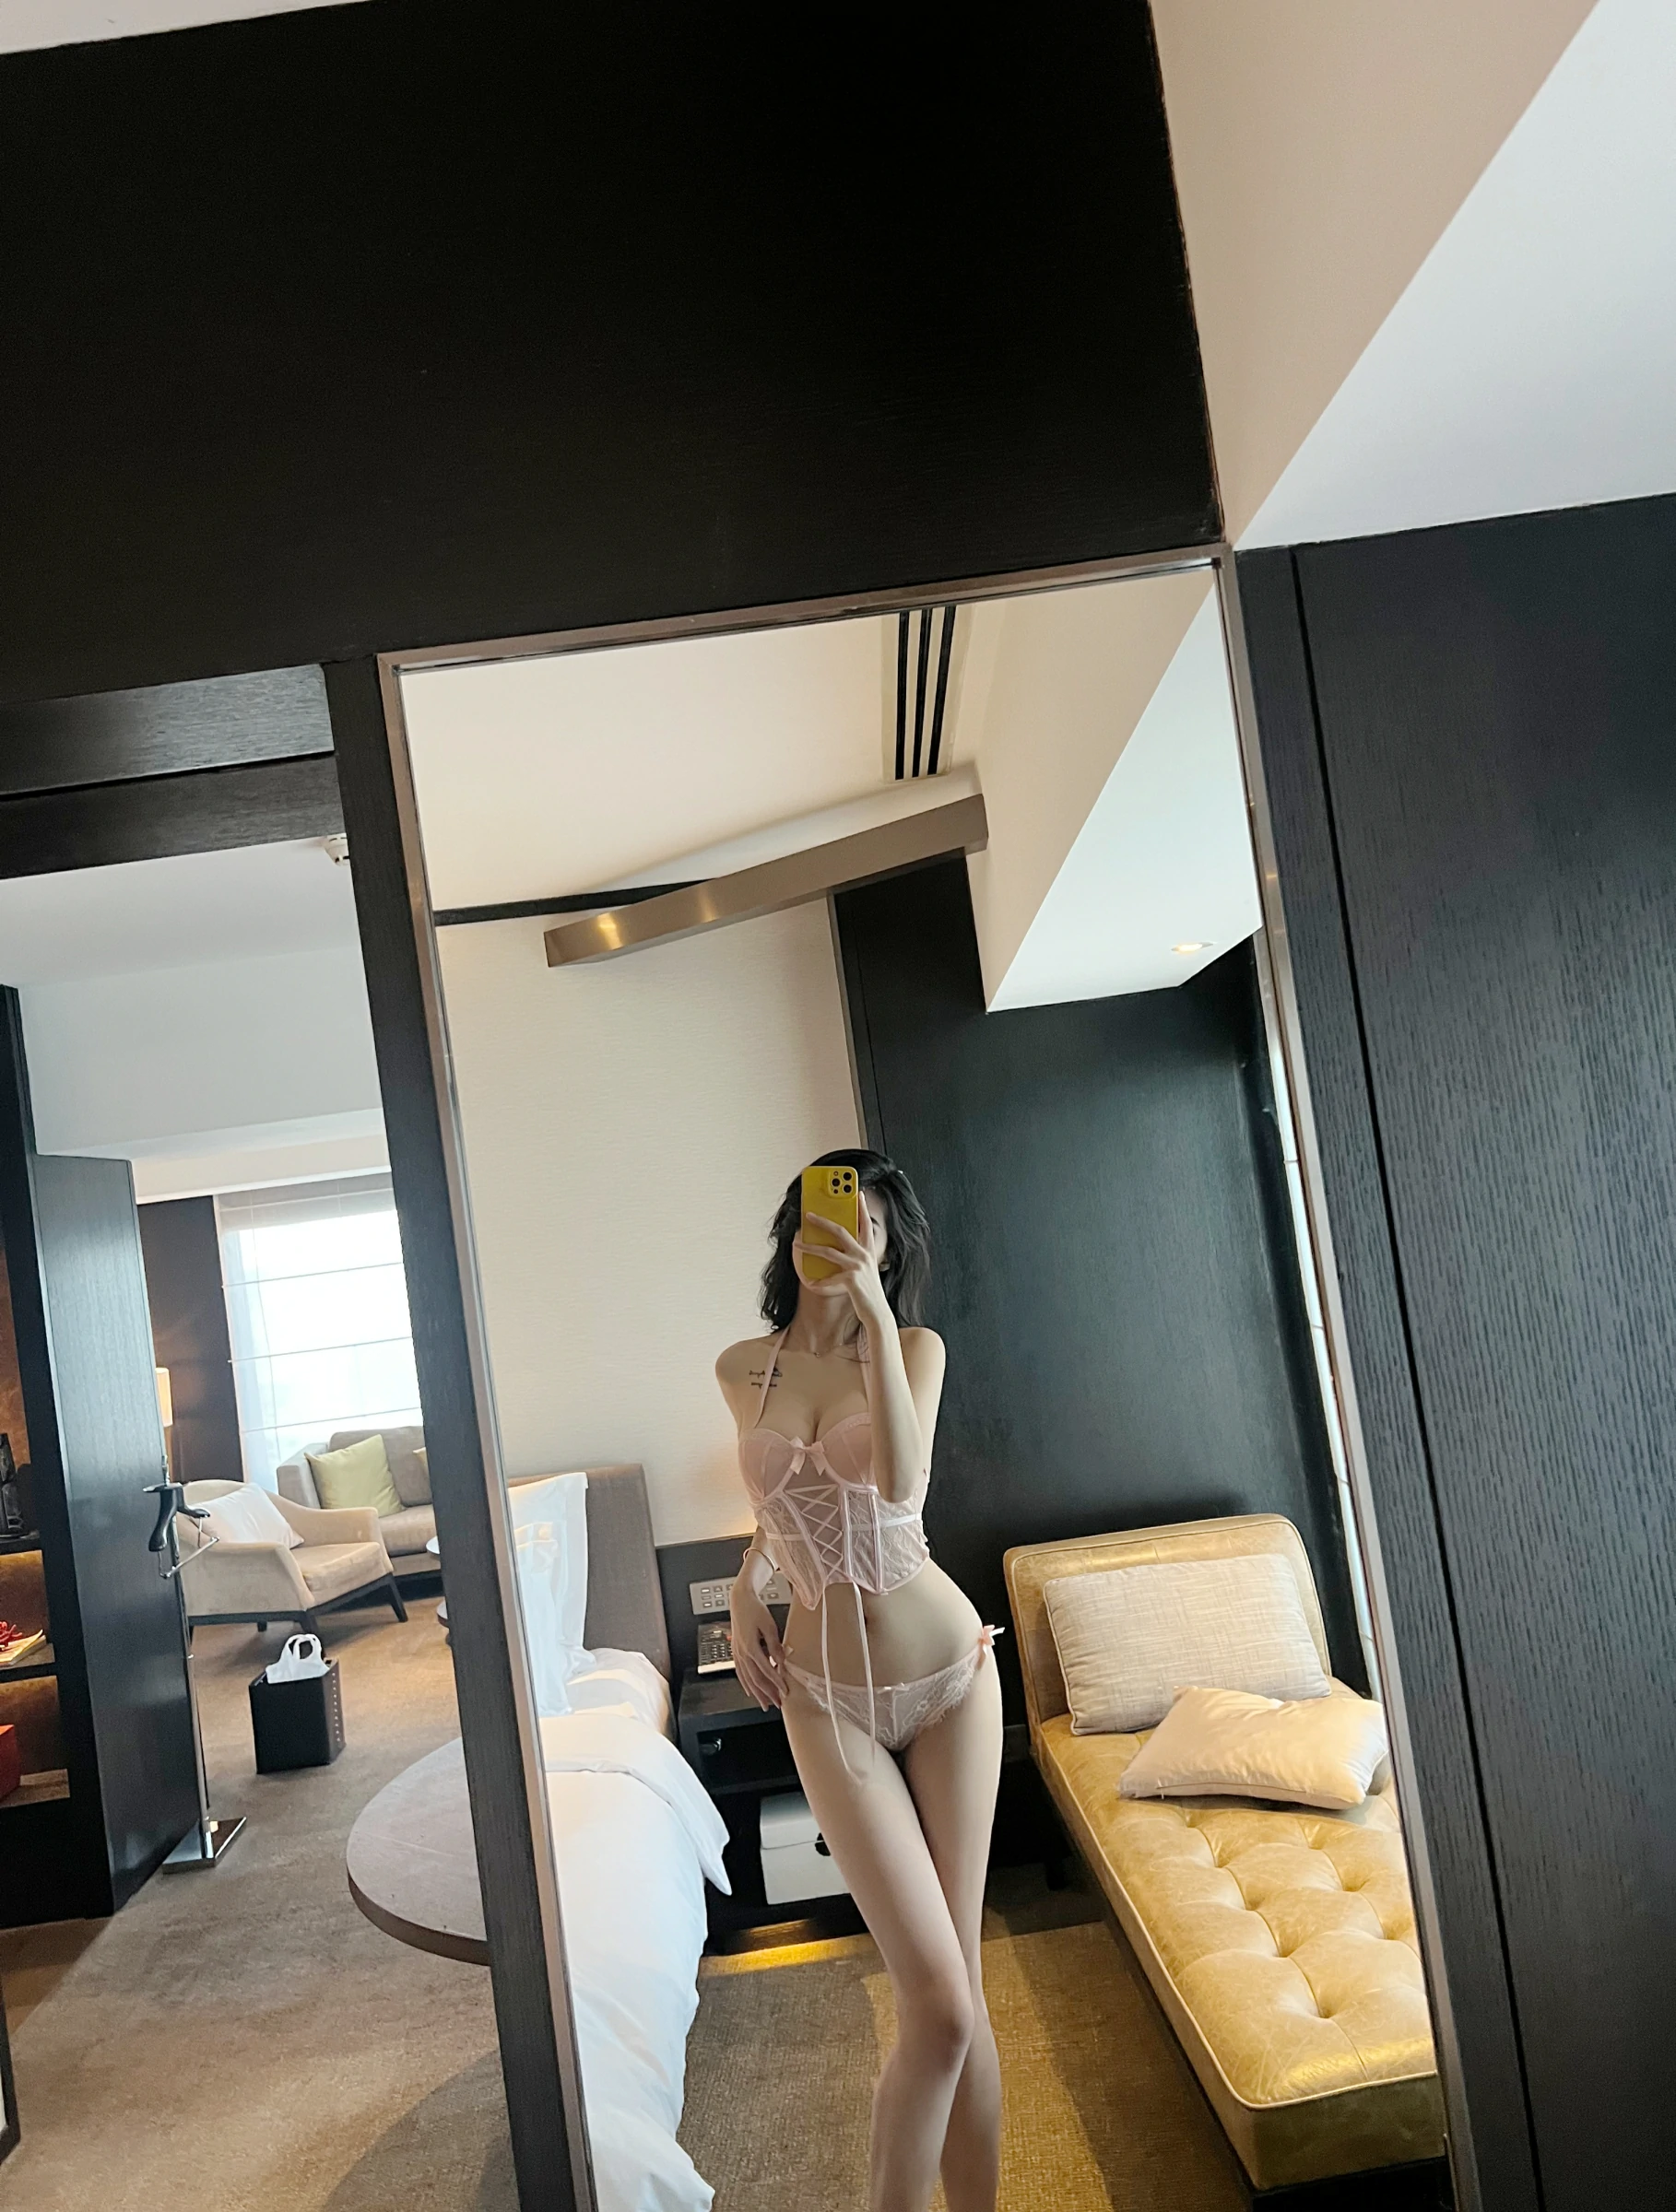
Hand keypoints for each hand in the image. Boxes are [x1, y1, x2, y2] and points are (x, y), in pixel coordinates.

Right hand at [731, 1567, 784, 1709]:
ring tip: (765, 1703)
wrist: (740, 1599)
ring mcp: (737, 1653)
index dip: (776, 1682)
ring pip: (747, 1678)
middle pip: (755, 1678)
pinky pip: (739, 1672)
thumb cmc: (755, 1609)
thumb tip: (781, 1661)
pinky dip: (745, 1683)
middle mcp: (742, 1652)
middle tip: (777, 1703)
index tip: (785, 1691)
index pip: (766, 1670)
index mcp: (751, 1646)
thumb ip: (774, 1645)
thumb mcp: (768, 1625)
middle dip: (767, 1693)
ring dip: (756, 1692)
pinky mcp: (735, 1651)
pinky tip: (749, 1691)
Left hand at [792, 1208, 891, 1329]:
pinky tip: (811, 1283)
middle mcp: (864, 1255)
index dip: (862, 1208)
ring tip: (796, 1243)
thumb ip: (855, 1257)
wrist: (878, 1312)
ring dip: (809, 1247)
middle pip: (840, 1231)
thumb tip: (837, 1249)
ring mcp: (858, 1266)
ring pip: (828, 1251)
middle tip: (808, 1214)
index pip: (865, 1224)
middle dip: (822, 1221)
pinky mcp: (851, 1279)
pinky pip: (828, 1279)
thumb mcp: (865, 1270)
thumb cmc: (868, 1291)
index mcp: (869, 1250)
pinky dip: (818, 1282)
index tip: (859, 1193)